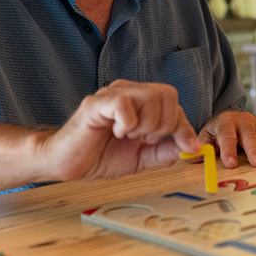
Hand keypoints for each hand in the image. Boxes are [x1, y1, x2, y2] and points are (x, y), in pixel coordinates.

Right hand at [36, 80, 200, 180]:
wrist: (66, 163)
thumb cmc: (99, 155)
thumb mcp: (140, 157)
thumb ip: (164, 152)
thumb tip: (189, 148)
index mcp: (141, 101)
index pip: (174, 103)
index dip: (184, 127)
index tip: (189, 147)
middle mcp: (128, 91)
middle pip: (167, 94)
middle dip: (165, 125)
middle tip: (146, 140)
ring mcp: (112, 95)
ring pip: (150, 96)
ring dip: (147, 125)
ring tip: (129, 136)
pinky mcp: (96, 104)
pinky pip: (124, 105)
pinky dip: (127, 124)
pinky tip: (116, 133)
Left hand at [197, 111, 255, 167]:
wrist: (228, 119)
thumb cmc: (216, 134)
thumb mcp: (205, 138)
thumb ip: (200, 149)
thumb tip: (193, 158)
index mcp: (225, 121)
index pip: (226, 135)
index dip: (228, 149)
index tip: (230, 164)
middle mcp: (243, 120)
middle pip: (249, 135)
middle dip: (253, 150)